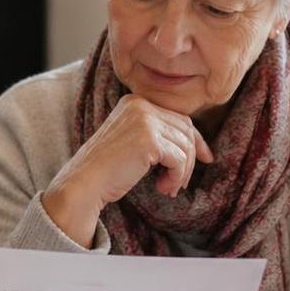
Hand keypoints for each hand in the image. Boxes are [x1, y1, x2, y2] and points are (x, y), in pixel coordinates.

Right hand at [42, 94, 213, 247]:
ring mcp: (145, 120)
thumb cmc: (106, 170)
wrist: (84, 182)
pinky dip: (176, 177)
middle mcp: (140, 105)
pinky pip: (179, 160)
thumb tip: (200, 147)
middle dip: (190, 158)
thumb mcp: (133, 143)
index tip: (206, 158)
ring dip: (182, 172)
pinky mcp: (149, 140)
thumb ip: (158, 135)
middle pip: (186, 129)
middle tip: (180, 183)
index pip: (178, 117)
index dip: (195, 140)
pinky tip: (163, 188)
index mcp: (135, 102)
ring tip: (168, 188)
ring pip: (185, 146)